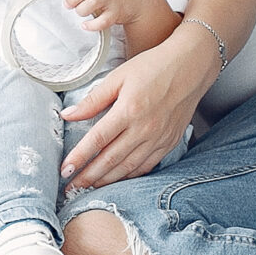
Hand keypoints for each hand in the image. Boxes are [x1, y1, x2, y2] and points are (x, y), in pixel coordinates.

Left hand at [57, 28, 221, 190]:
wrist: (191, 66)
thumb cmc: (153, 67)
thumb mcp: (118, 77)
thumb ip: (93, 100)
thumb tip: (68, 115)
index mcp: (128, 110)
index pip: (97, 140)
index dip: (79, 157)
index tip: (64, 170)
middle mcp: (144, 129)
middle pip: (110, 160)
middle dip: (88, 177)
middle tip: (71, 188)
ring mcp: (158, 138)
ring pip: (128, 167)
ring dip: (107, 181)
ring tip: (89, 188)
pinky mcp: (169, 142)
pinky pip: (147, 166)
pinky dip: (130, 176)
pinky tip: (118, 180)